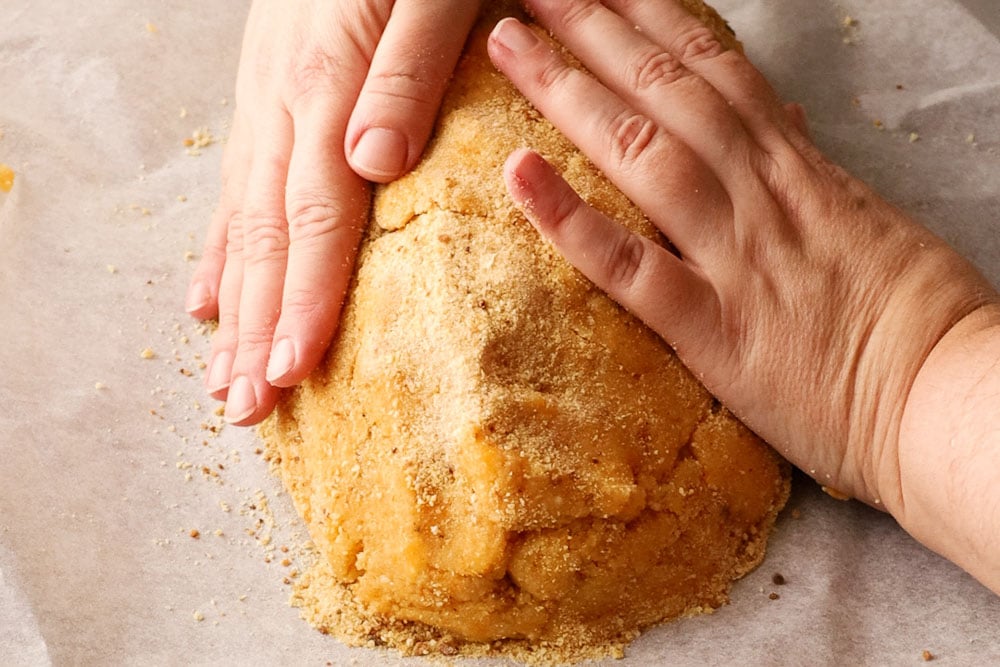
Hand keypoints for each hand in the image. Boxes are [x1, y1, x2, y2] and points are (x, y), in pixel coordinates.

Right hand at [185, 0, 481, 424]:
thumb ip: (407, 72)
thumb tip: (372, 161)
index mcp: (327, 81)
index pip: (316, 216)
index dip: (302, 299)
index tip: (291, 374)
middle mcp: (283, 98)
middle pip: (265, 233)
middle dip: (255, 326)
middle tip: (246, 409)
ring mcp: (266, 94)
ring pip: (240, 215)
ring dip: (232, 301)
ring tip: (220, 373)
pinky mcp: (269, 88)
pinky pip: (236, 180)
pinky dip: (218, 245)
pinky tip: (207, 292)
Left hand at [487, 1, 998, 510]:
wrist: (952, 397)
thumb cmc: (920, 314)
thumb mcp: (867, 220)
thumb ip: (810, 170)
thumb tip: (781, 120)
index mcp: (797, 169)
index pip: (714, 70)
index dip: (653, 20)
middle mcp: (760, 194)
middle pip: (665, 91)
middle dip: (596, 31)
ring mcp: (734, 257)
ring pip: (642, 152)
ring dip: (569, 93)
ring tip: (510, 45)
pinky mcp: (713, 331)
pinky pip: (630, 267)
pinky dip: (570, 219)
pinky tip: (518, 173)